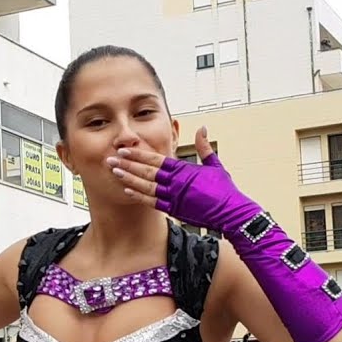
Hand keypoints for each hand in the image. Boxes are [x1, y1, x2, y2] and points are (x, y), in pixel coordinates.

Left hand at [111, 127, 253, 233]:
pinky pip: (153, 202)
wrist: (231, 212)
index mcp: (184, 169)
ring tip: (115, 172)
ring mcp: (174, 196)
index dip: (138, 154)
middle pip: (146, 171)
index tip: (124, 149)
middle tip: (111, 159)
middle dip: (127, 164)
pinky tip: (127, 190)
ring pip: (146, 186)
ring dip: (129, 178)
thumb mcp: (215, 165)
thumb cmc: (224, 190)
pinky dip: (140, 195)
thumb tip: (202, 128)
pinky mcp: (175, 210)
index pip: (155, 158)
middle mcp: (176, 181)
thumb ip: (204, 147)